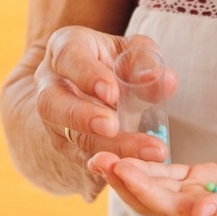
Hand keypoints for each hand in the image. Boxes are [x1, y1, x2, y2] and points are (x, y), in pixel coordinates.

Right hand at [35, 30, 173, 163]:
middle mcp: (50, 83)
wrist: (98, 83)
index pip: (68, 57)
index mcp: (66, 48)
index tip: (112, 92)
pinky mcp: (64, 143)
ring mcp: (53, 117)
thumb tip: (166, 79)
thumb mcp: (134, 52)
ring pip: (70, 136)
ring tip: (144, 152)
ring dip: (106, 147)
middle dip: (82, 116)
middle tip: (112, 127)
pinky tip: (130, 167)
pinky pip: (79, 158)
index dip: (87, 75)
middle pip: (52, 103)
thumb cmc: (116, 61)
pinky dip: (106, 164)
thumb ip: (147, 62)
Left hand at [89, 155, 216, 215]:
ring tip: (102, 153)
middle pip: (148, 199)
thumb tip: (195, 210)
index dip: (141, 189)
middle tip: (97, 158)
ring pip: (153, 185)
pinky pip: (168, 174)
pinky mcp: (200, 181)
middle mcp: (192, 212)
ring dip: (128, 172)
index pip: (164, 207)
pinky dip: (147, 165)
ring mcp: (194, 196)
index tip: (121, 169)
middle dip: (122, 181)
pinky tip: (128, 153)